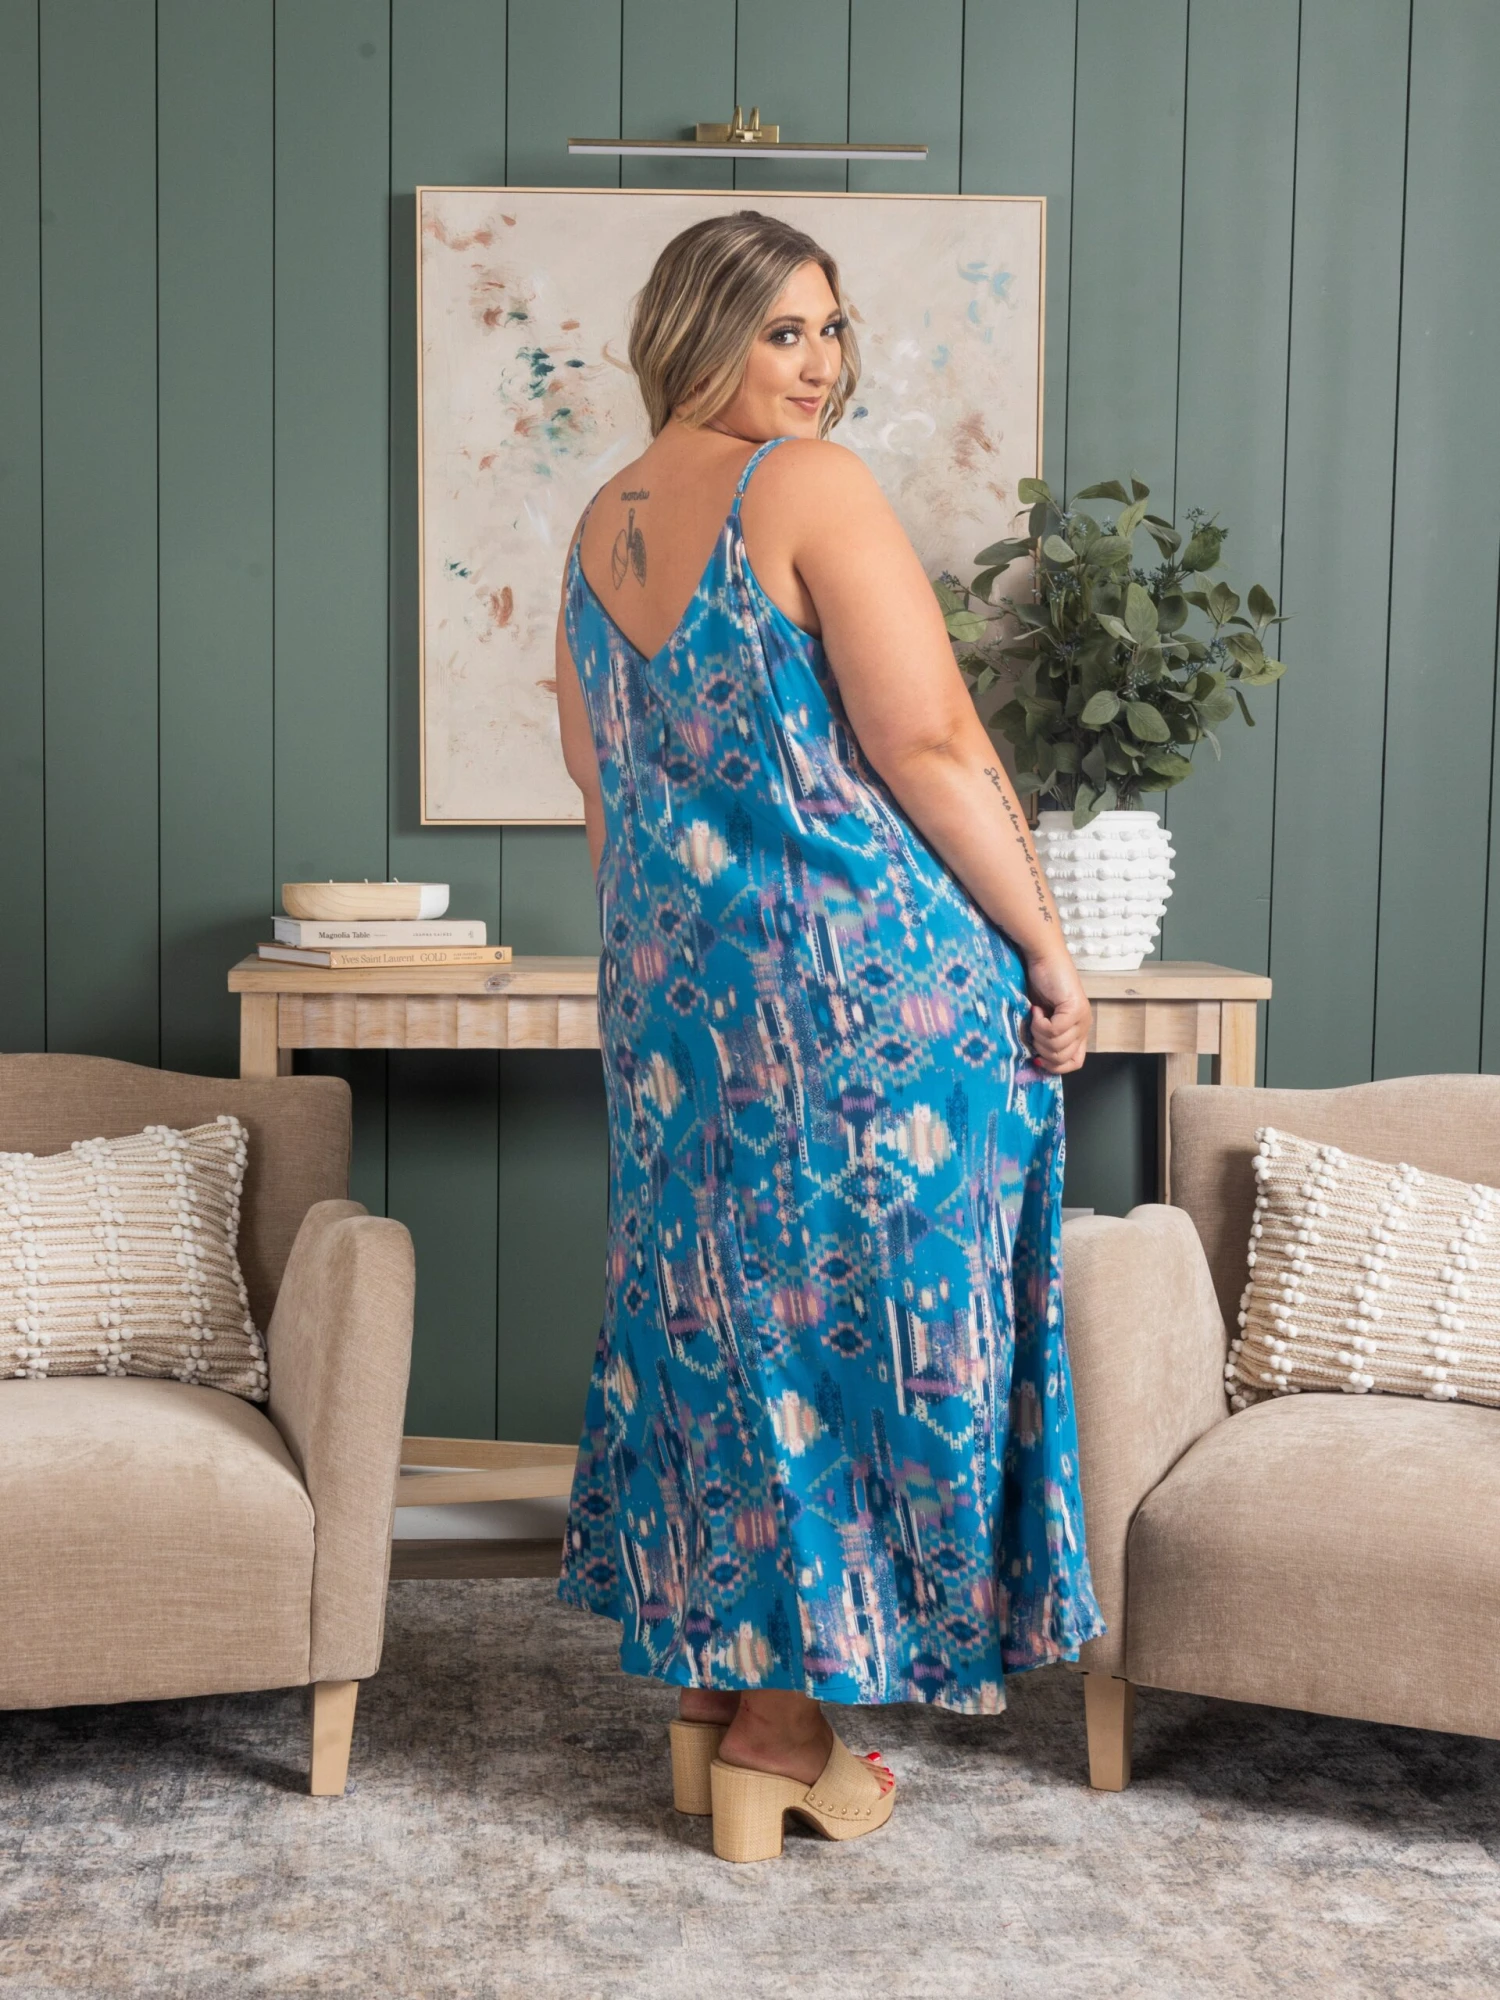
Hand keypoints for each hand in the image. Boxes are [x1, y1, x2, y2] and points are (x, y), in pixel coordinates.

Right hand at [1024, 948, 1089, 1074]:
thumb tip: (1037, 1061)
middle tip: (1034, 1029)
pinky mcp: (1075, 1009)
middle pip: (1062, 1058)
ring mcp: (1081, 1018)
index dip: (1054, 1067)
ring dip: (1038, 1034)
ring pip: (1057, 1045)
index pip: (1074, 1063)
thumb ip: (1045, 1037)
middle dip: (1042, 1049)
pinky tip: (1036, 1009)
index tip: (1037, 1057)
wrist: (1043, 958)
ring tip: (1035, 1016)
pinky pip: (1054, 1030)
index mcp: (1078, 1031)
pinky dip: (1039, 1023)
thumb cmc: (1039, 984)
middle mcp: (1083, 1026)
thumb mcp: (1041, 1018)